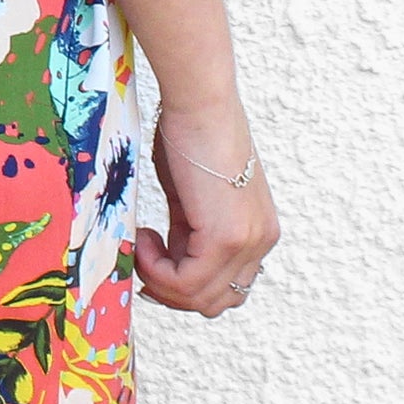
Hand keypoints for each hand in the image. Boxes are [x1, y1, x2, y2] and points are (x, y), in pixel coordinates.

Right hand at [134, 100, 280, 318]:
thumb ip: (189, 234)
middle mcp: (261, 242)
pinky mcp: (225, 238)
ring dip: (159, 279)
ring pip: (199, 299)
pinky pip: (185, 282)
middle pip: (213, 302)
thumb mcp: (192, 198)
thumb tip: (167, 262)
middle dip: (170, 289)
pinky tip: (145, 235)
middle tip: (143, 255)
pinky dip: (155, 269)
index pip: (225, 289)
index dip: (183, 284)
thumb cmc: (190, 134)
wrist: (198, 101)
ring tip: (143, 239)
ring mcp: (247, 242)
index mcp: (258, 232)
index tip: (152, 255)